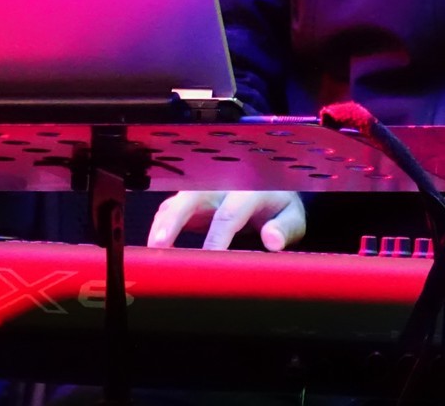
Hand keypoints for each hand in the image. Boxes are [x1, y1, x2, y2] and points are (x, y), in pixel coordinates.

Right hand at [146, 190, 305, 250]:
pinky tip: (156, 246)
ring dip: (162, 224)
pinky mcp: (193, 198)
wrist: (273, 188)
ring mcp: (204, 188)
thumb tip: (272, 240)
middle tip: (160, 244)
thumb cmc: (281, 207)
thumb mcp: (293, 217)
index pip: (229, 213)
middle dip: (174, 220)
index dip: (218, 238)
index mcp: (249, 188)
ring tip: (152, 249)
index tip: (209, 260)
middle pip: (192, 197)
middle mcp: (222, 184)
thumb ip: (284, 228)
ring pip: (177, 201)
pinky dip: (161, 225)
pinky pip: (172, 208)